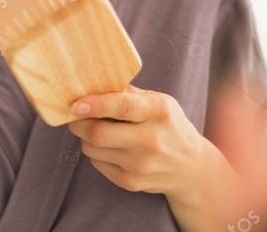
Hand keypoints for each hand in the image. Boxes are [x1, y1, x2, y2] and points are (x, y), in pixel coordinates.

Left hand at [65, 84, 214, 203]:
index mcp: (159, 111)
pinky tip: (108, 147)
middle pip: (99, 133)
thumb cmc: (169, 126)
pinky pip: (97, 164)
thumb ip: (129, 93)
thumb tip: (94, 84)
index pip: (122, 107)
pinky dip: (96, 153)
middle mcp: (151, 139)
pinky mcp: (131, 182)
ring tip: (96, 129)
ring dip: (86, 137)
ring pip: (93, 149)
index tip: (76, 104)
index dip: (95, 105)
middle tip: (76, 116)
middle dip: (79, 123)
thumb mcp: (159, 102)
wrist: (190, 168)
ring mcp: (140, 164)